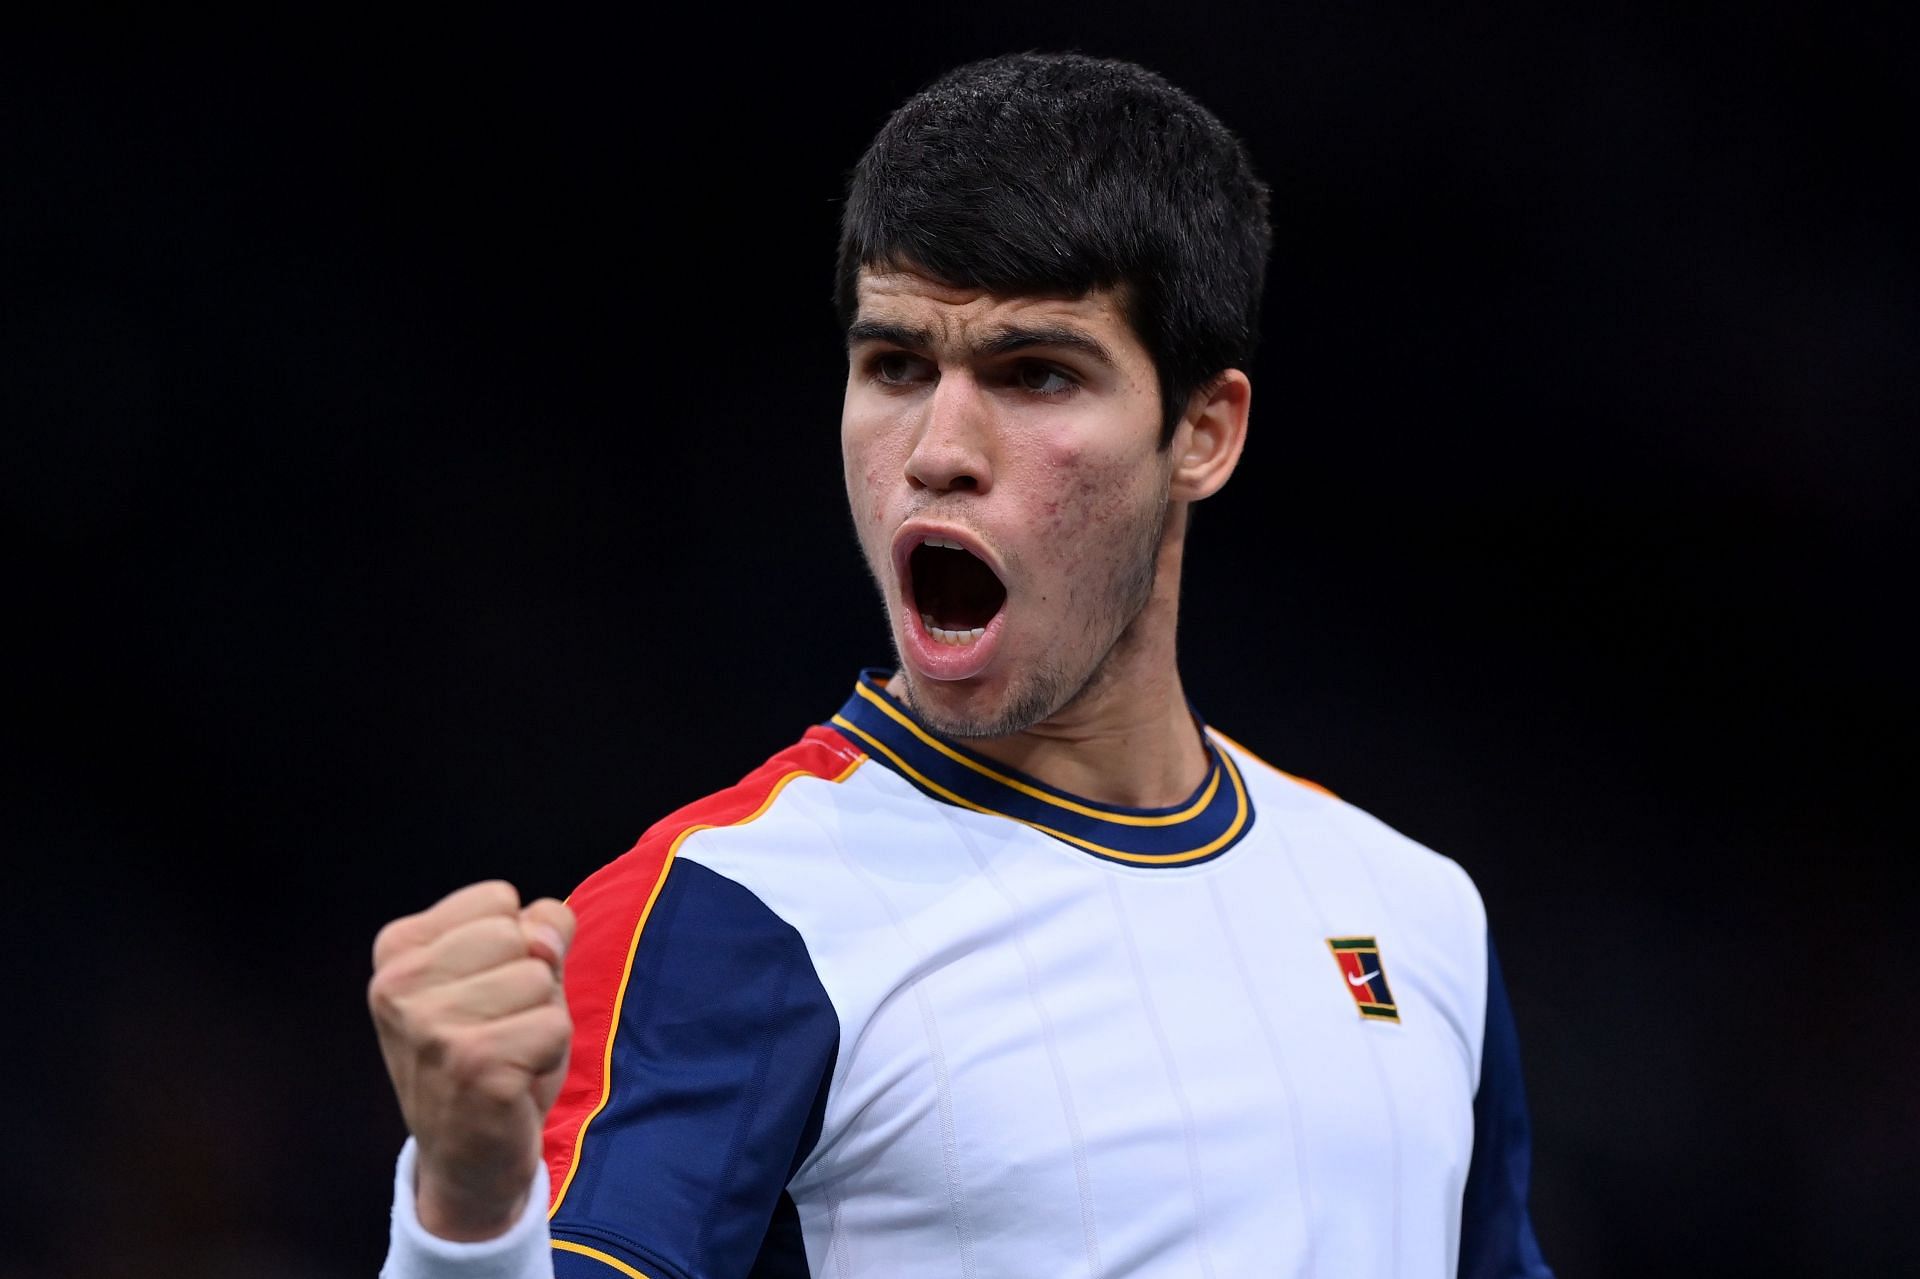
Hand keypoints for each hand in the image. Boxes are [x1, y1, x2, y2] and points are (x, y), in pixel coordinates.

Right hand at [368, 880, 575, 1240]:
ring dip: (542, 1020)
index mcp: (398, 948)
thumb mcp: (509, 973)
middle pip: (521, 935)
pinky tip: (512, 1080)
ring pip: (541, 979)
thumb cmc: (491, 1053)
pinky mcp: (471, 1063)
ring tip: (506, 1054)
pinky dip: (549, 1054)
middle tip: (499, 1029)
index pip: (499, 898)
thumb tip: (547, 933)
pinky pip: (554, 1026)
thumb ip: (535, 931)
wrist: (466, 1157)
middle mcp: (398, 983)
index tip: (482, 994)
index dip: (515, 946)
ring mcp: (430, 1025)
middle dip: (531, 981)